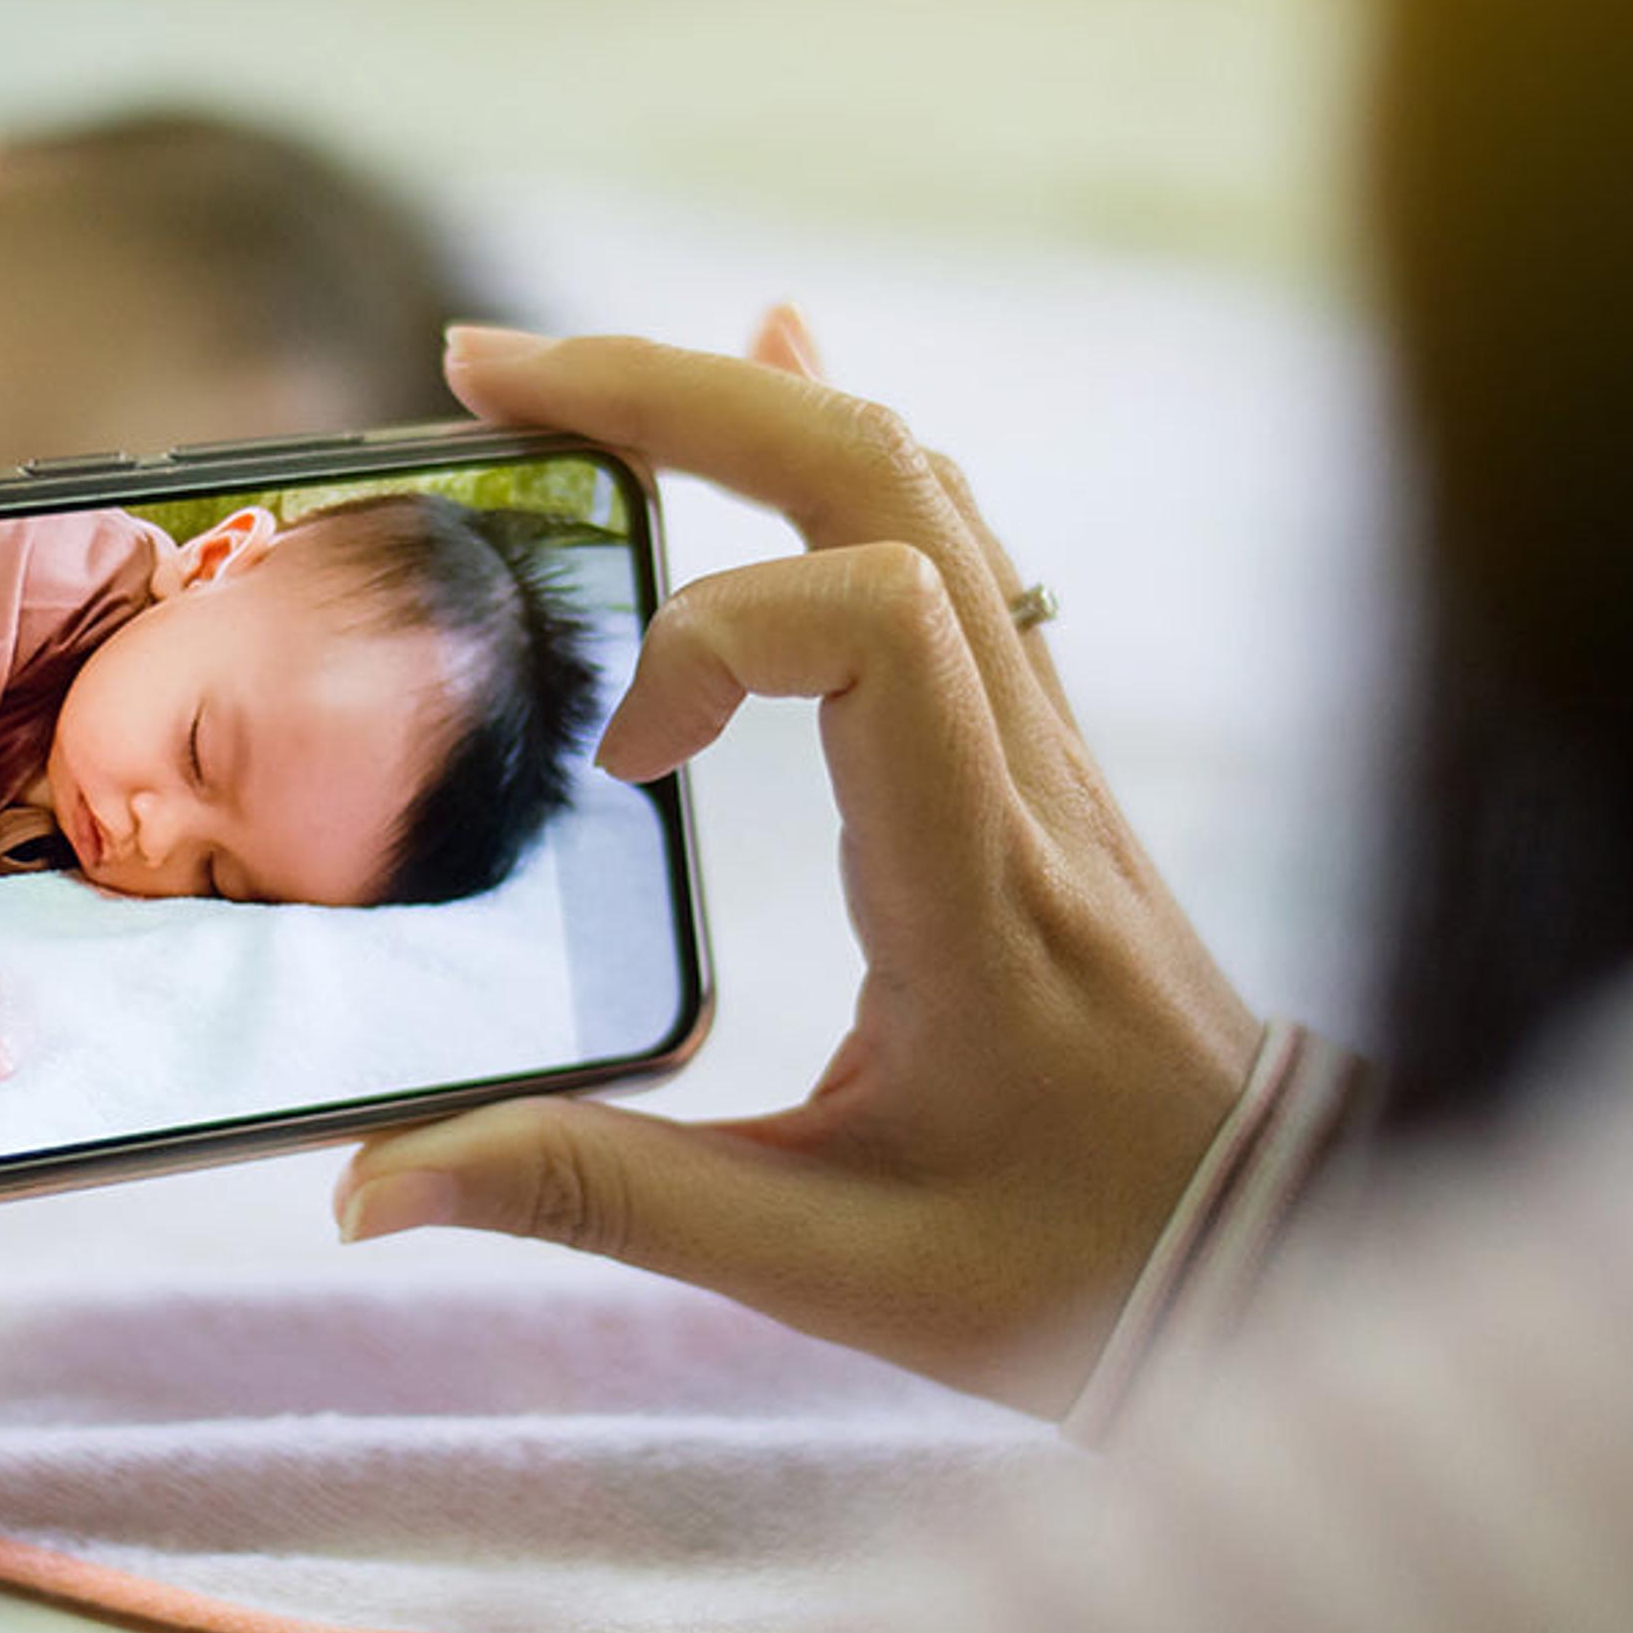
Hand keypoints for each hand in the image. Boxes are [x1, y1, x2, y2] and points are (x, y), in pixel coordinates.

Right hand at [331, 313, 1265, 1415]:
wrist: (1269, 1252)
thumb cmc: (1070, 1273)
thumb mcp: (829, 1268)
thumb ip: (599, 1198)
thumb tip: (363, 1189)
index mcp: (973, 891)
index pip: (876, 626)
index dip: (710, 638)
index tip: (620, 764)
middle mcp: (1024, 775)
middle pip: (878, 480)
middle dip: (671, 393)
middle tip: (484, 373)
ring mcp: (1046, 741)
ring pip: (918, 479)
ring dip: (732, 397)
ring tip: (558, 379)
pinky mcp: (1037, 746)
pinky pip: (953, 533)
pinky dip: (834, 440)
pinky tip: (772, 359)